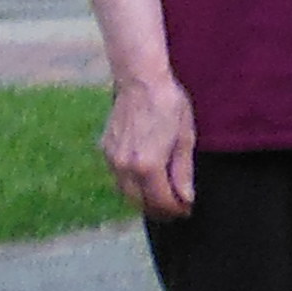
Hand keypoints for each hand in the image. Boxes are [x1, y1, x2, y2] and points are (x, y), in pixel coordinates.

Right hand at [100, 73, 196, 221]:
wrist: (140, 80)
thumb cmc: (168, 105)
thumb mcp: (185, 138)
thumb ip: (183, 172)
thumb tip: (185, 198)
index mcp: (147, 166)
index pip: (161, 202)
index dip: (176, 210)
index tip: (187, 210)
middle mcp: (124, 166)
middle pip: (140, 203)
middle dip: (159, 210)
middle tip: (175, 210)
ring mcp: (111, 158)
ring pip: (125, 192)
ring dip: (143, 200)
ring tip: (162, 198)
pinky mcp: (104, 149)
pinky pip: (117, 176)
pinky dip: (131, 184)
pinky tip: (145, 180)